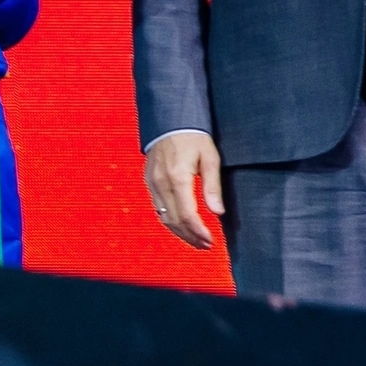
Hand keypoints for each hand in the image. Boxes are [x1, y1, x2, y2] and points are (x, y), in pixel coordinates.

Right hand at [144, 129, 223, 248]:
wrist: (170, 120)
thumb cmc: (194, 138)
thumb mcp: (210, 158)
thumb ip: (212, 186)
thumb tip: (217, 212)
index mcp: (178, 177)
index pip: (187, 214)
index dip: (199, 231)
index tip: (211, 241)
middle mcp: (161, 182)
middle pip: (174, 219)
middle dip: (190, 236)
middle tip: (206, 245)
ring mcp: (152, 182)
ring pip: (163, 216)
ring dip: (179, 232)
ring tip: (196, 240)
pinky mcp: (149, 181)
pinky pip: (157, 207)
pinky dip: (169, 220)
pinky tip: (181, 225)